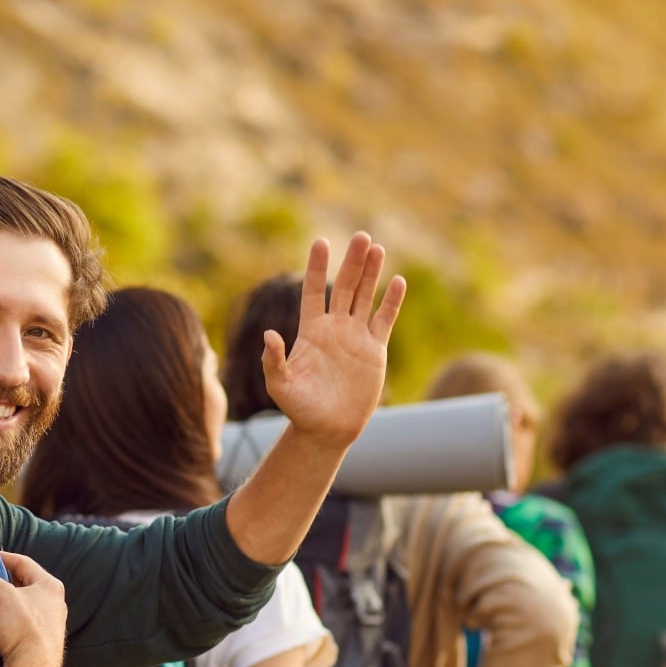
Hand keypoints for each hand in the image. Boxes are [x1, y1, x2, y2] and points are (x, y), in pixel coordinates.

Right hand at [0, 551, 67, 666]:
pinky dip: (11, 620)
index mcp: (51, 586)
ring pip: (24, 604)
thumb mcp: (0, 594)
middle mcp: (56, 603)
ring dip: (7, 602)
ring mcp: (52, 624)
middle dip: (3, 581)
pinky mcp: (45, 642)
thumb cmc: (22, 629)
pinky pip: (25, 623)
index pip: (23, 562)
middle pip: (24, 583)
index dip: (1, 557)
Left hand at [262, 233, 405, 447]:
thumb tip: (268, 335)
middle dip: (352, 262)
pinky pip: (385, 320)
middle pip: (343, 287)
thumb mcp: (280, 386)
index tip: (320, 242)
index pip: (312, 291)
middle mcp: (334, 328)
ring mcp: (355, 337)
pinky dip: (392, 302)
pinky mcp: (375, 350)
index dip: (316, 267)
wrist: (327, 430)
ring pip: (365, 297)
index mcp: (310, 331)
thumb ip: (273, 360)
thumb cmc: (300, 409)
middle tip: (360, 236)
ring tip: (376, 248)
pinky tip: (398, 281)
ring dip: (371, 274)